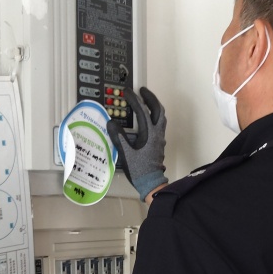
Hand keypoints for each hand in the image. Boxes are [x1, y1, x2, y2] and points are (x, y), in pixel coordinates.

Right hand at [107, 87, 167, 201]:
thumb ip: (118, 137)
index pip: (142, 111)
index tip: (127, 91)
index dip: (133, 99)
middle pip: (158, 109)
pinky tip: (147, 117)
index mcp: (149, 133)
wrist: (151, 183)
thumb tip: (111, 123)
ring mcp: (160, 138)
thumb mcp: (125, 153)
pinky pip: (159, 123)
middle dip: (150, 97)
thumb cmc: (139, 170)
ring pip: (161, 116)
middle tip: (141, 90)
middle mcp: (157, 133)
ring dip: (154, 105)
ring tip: (145, 100)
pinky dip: (154, 115)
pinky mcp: (159, 143)